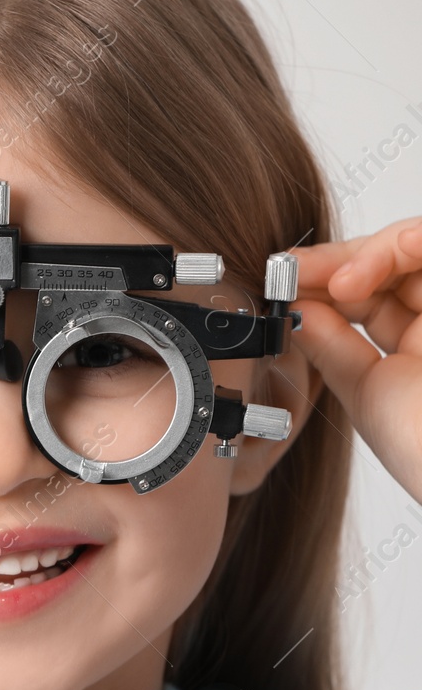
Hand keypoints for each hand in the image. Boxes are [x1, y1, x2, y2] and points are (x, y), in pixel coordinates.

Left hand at [290, 218, 421, 502]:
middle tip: (296, 270)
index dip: (324, 282)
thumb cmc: (421, 444)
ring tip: (340, 282)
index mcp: (413, 348)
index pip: (368, 295)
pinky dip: (411, 245)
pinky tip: (388, 257)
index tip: (282, 281)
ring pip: (416, 248)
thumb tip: (294, 309)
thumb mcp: (364, 391)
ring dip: (372, 253)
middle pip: (390, 264)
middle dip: (338, 261)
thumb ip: (331, 347)